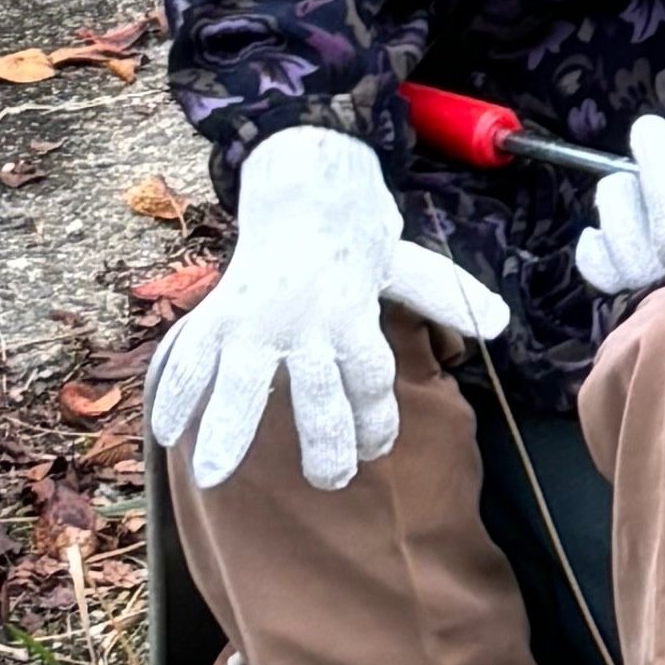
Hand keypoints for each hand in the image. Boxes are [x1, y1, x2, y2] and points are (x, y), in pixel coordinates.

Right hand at [149, 125, 511, 493]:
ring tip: (213, 476)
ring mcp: (258, 318)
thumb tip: (500, 323)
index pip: (371, 378)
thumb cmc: (357, 238)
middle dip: (326, 440)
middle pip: (319, 391)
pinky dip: (177, 391)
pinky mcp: (221, 312)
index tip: (377, 448)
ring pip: (243, 379)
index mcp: (354, 314)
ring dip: (229, 427)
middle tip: (331, 481)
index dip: (378, 418)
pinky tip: (163, 433)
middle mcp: (306, 322)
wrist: (303, 184)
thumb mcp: (407, 265)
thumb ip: (446, 298)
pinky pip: (193, 355)